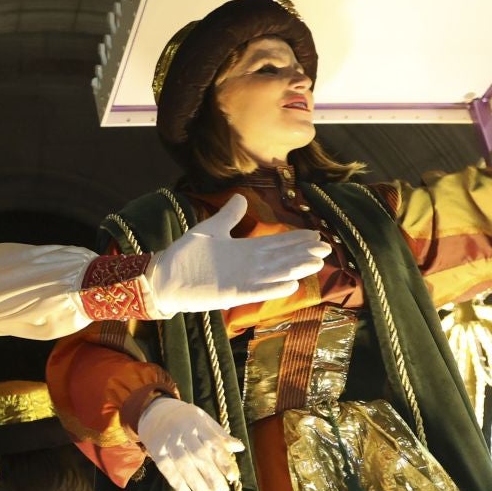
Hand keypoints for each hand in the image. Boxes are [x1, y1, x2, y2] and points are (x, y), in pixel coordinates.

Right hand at [138, 396, 242, 490]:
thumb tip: (240, 448)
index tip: (232, 476)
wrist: (154, 410)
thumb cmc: (185, 419)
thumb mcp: (203, 420)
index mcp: (198, 421)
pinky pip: (166, 467)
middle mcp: (183, 430)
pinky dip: (176, 481)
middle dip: (212, 476)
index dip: (223, 460)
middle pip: (199, 455)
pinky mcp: (156, 449)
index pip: (213, 442)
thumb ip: (220, 435)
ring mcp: (168, 440)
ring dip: (196, 483)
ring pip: (183, 463)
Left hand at [143, 196, 328, 316]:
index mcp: (244, 250)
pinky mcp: (233, 294)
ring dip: (296, 269)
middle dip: (303, 253)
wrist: (165, 276)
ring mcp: (242, 280)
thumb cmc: (187, 254)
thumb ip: (228, 216)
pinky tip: (293, 284)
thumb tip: (241, 197)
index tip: (316, 235)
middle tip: (326, 249)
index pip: (276, 244)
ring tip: (317, 263)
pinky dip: (275, 288)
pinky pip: (258, 291)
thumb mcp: (211, 229)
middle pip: (281, 258)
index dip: (295, 240)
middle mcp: (248, 265)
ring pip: (275, 274)